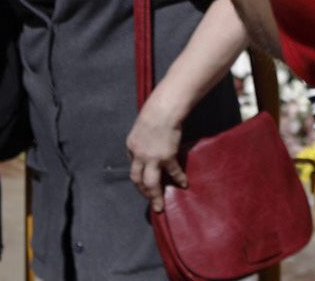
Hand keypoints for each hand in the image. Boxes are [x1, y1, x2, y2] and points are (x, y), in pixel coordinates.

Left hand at [126, 96, 187, 212]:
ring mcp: (152, 158)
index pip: (133, 166)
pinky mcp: (167, 157)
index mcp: (131, 147)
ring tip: (159, 206)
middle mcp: (139, 155)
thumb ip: (142, 140)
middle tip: (150, 200)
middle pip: (138, 180)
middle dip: (143, 192)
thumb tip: (149, 147)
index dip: (139, 175)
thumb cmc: (153, 113)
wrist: (164, 109)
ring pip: (151, 184)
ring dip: (155, 196)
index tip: (144, 182)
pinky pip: (173, 172)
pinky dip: (178, 178)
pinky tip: (183, 184)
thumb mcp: (141, 127)